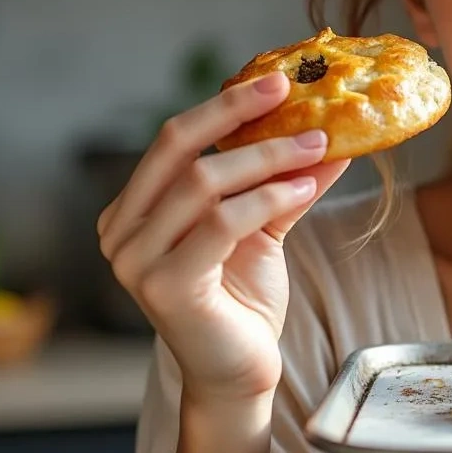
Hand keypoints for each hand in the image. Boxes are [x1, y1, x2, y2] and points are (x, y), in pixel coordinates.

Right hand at [97, 72, 350, 400]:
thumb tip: (330, 135)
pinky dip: (268, 197)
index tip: (276, 81)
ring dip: (268, 157)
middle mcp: (121, 231)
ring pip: (203, 182)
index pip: (173, 139)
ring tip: (318, 148)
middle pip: (177, 147)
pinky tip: (304, 187)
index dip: (223, 106)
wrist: (240, 371)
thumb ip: (283, 181)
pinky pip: (222, 223)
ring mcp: (134, 261)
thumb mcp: (263, 227)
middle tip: (293, 94)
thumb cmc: (242, 299)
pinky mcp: (164, 286)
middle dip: (238, 114)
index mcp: (132, 209)